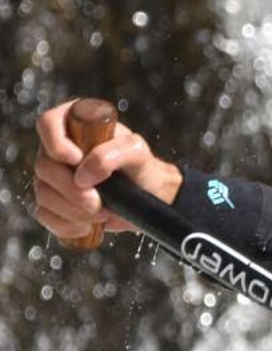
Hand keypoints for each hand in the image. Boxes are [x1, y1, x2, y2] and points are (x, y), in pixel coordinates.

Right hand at [32, 101, 181, 241]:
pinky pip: (45, 215)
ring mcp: (53, 176)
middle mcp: (58, 148)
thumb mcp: (137, 152)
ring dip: (72, 210)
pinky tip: (87, 227)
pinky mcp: (54, 201)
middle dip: (71, 189)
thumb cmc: (142, 168)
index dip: (56, 144)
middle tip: (97, 202)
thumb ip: (112, 154)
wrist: (149, 197)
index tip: (76, 160)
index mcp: (76, 125)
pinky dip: (66, 225)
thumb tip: (83, 175)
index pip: (48, 123)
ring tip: (101, 214)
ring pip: (43, 193)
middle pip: (44, 166)